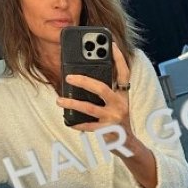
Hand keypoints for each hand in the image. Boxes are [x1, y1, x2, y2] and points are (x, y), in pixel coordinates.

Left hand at [56, 43, 157, 187]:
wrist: (128, 144)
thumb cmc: (118, 120)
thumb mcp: (117, 104)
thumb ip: (107, 91)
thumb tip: (82, 78)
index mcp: (123, 95)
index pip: (124, 73)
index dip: (119, 58)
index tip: (111, 43)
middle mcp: (120, 105)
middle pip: (102, 88)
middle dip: (84, 81)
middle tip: (69, 77)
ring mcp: (114, 118)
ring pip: (90, 108)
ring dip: (72, 103)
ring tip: (59, 100)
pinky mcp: (107, 131)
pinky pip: (88, 126)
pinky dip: (76, 123)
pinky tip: (68, 121)